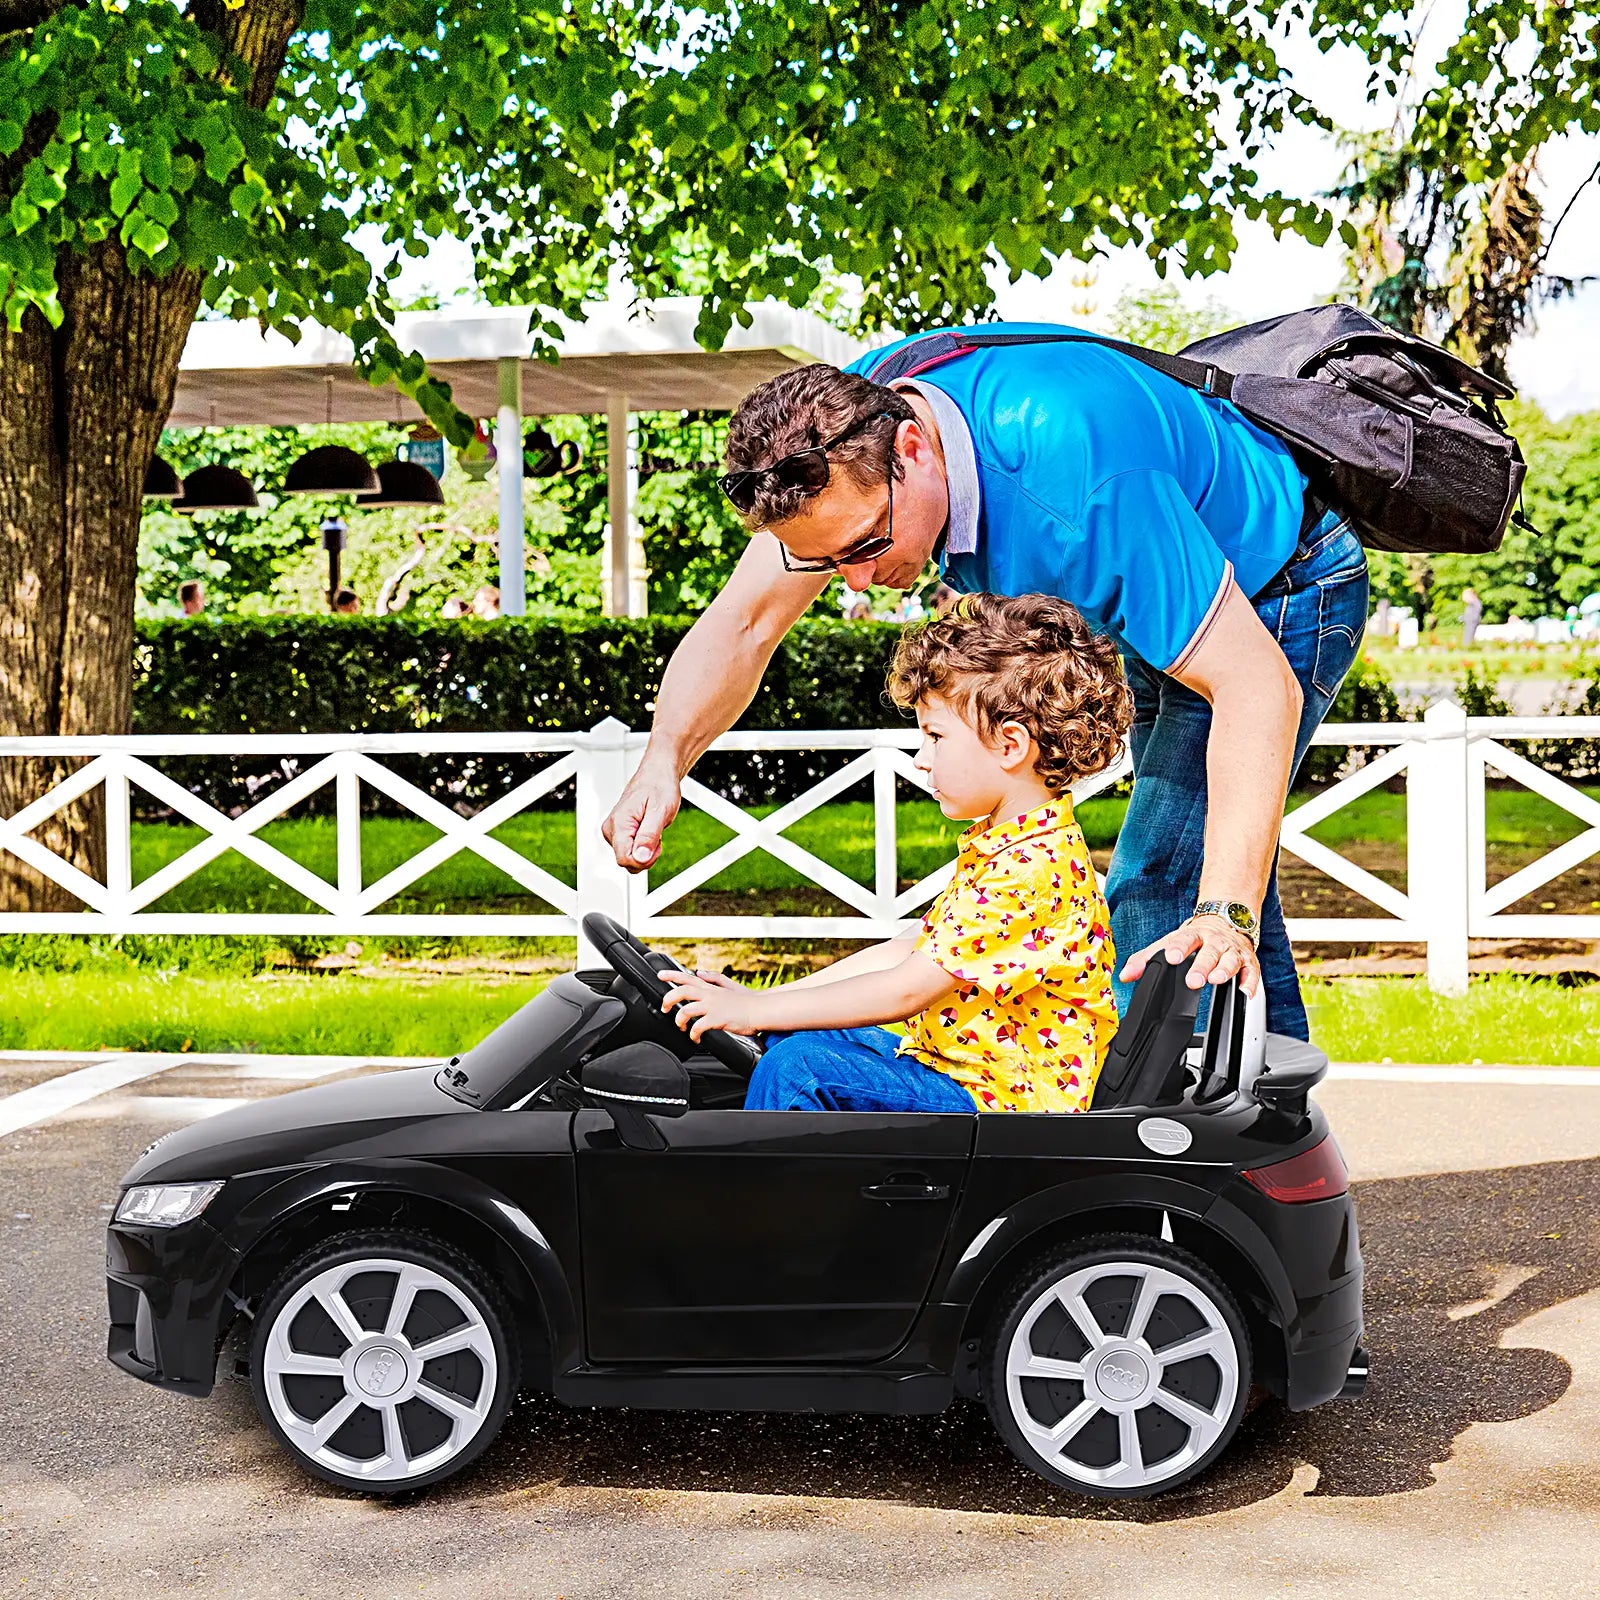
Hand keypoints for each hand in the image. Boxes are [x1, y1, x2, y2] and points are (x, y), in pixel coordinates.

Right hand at [602, 758, 680, 871]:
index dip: (644, 859)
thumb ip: (649, 836)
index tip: (656, 845)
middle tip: (657, 836)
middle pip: (626, 862)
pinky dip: (644, 846)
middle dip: (646, 855)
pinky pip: (630, 852)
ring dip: (646, 851)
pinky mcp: (618, 834)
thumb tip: (640, 858)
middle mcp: (611, 829)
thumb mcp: (660, 811)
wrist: (657, 775)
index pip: (624, 859)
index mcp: (619, 823)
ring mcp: (613, 832)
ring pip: (629, 859)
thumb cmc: (659, 787)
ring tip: (653, 830)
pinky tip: (648, 831)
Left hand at [661, 970, 762, 1039]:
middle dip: (668, 999)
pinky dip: (693, 1034)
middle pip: (681, 991)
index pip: (687, 977)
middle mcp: (709, 994)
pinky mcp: (717, 1019)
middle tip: (664, 1008)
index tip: (660, 975)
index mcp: (710, 988)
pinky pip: (697, 1027)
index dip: (671, 975)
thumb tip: (699, 972)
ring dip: (679, 1021)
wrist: (760, 1010)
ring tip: (681, 1027)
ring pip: (685, 1010)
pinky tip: (695, 1038)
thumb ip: (713, 978)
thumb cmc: (747, 1001)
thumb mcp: (729, 985)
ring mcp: (712, 1006)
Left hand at [1120, 914, 1260, 995]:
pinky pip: (1251, 972)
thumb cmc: (1194, 937)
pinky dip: (1250, 982)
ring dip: (1224, 970)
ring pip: (1230, 960)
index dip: (1177, 949)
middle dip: (1201, 966)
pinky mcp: (1248, 961)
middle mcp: (1213, 942)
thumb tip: (1126, 976)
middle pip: (1208, 953)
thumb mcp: (1169, 943)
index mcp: (1192, 935)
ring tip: (1216, 979)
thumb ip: (1145, 960)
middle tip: (1193, 980)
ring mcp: (1231, 951)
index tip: (1171, 957)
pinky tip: (1245, 991)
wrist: (1226, 918)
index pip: (1183, 940)